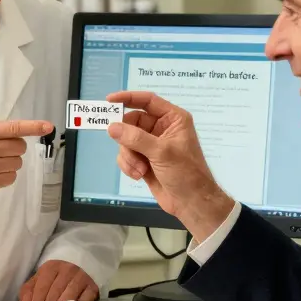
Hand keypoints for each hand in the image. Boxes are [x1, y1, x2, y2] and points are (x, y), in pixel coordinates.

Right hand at [0, 119, 53, 207]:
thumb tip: (23, 132)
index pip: (13, 128)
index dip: (33, 127)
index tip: (48, 127)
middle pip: (20, 147)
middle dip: (15, 147)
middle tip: (1, 149)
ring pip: (18, 163)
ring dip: (10, 161)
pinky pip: (12, 177)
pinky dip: (6, 174)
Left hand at [20, 260, 98, 300]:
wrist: (79, 265)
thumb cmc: (54, 278)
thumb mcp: (39, 281)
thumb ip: (28, 293)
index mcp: (50, 268)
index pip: (41, 288)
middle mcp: (67, 270)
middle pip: (55, 293)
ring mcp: (81, 278)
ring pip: (69, 297)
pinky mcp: (92, 287)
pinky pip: (85, 300)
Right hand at [105, 91, 233, 241]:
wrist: (191, 202)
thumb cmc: (185, 173)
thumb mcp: (161, 152)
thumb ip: (136, 138)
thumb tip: (112, 127)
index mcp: (172, 119)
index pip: (147, 101)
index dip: (128, 98)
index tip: (109, 101)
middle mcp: (161, 128)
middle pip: (132, 123)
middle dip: (127, 139)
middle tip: (126, 147)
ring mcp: (151, 145)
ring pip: (126, 141)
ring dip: (128, 156)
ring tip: (139, 169)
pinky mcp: (144, 160)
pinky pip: (126, 155)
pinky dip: (128, 165)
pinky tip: (138, 175)